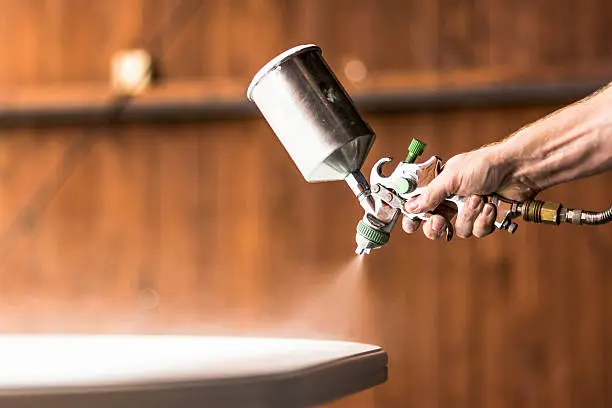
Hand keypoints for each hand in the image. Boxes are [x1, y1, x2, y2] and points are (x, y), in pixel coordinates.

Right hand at [402, 144, 538, 239]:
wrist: (518, 170)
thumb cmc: (485, 166)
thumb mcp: (451, 178)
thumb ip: (430, 195)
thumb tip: (410, 207)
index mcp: (440, 187)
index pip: (419, 205)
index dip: (414, 217)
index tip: (411, 225)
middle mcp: (453, 200)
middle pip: (434, 225)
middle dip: (437, 226)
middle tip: (439, 222)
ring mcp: (469, 211)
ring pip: (458, 230)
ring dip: (469, 215)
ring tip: (479, 199)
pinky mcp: (486, 220)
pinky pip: (477, 231)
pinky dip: (484, 220)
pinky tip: (491, 207)